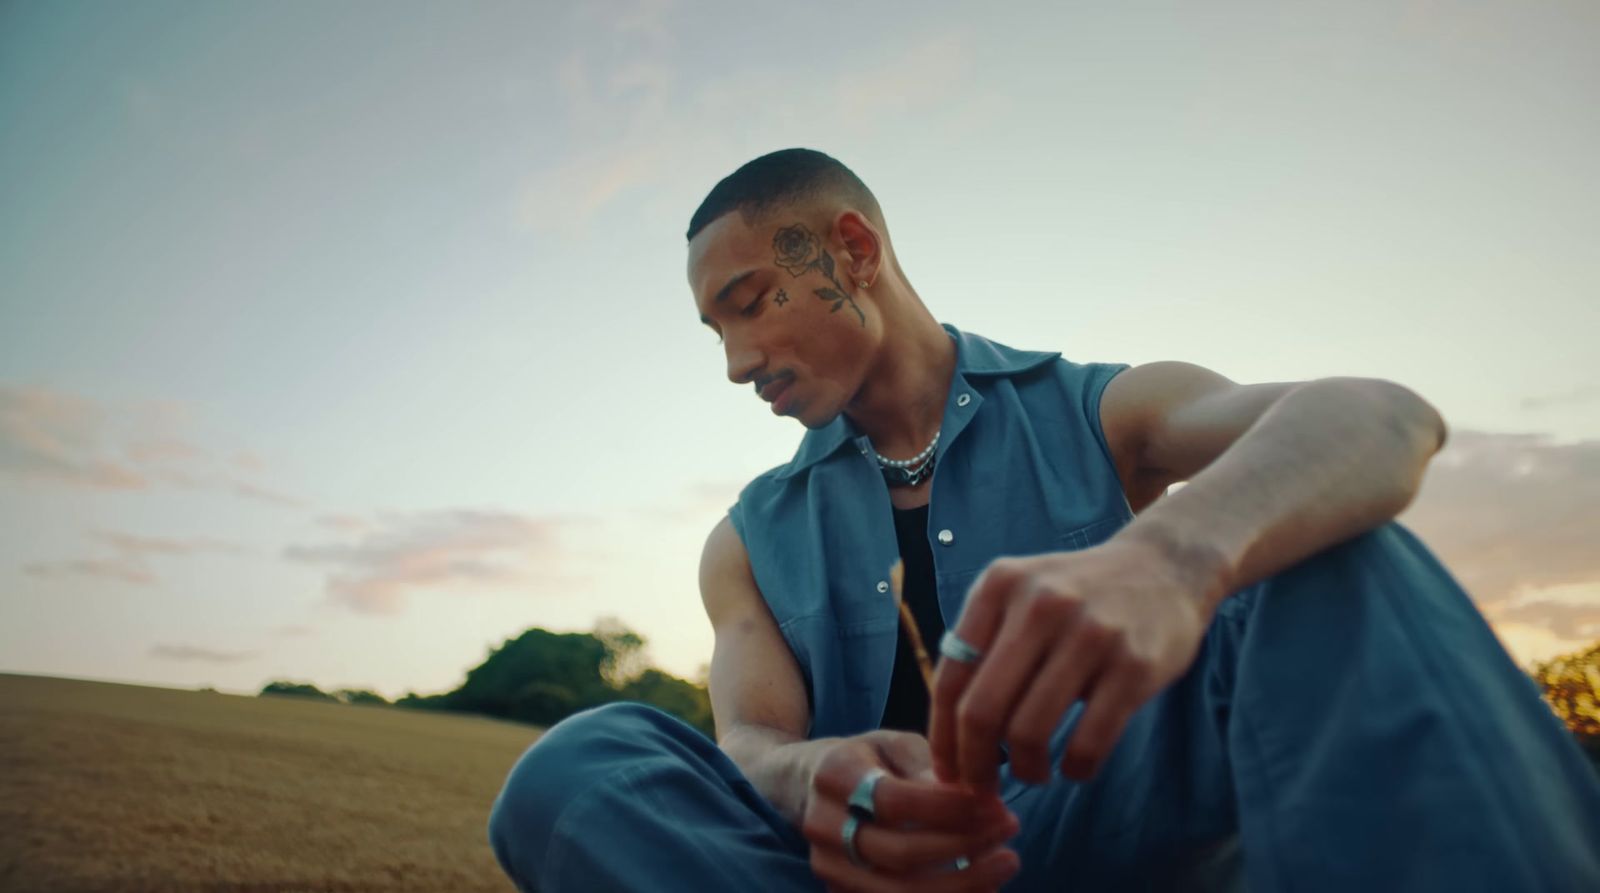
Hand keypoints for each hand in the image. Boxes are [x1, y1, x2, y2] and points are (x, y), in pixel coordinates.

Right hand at [802, 729, 1021, 891]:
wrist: (805, 784)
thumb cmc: (865, 759)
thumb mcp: (892, 744)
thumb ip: (929, 766)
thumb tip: (975, 798)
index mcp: (834, 774)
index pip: (894, 801)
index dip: (948, 808)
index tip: (993, 804)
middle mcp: (823, 825)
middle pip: (899, 853)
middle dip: (963, 846)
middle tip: (1009, 828)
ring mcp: (828, 866)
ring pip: (899, 892)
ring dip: (961, 883)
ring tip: (1005, 862)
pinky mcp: (840, 892)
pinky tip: (982, 887)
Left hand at [928, 534, 1221, 792]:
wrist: (1164, 566)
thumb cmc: (1078, 595)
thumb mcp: (1021, 593)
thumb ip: (982, 643)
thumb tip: (948, 730)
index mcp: (1000, 585)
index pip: (951, 676)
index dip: (943, 735)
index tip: (947, 770)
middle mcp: (1040, 603)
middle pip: (982, 710)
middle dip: (975, 764)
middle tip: (983, 788)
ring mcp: (1090, 633)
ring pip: (1030, 732)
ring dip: (1026, 770)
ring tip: (1034, 773)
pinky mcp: (1134, 666)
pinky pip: (1088, 742)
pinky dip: (1075, 770)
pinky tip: (1074, 767)